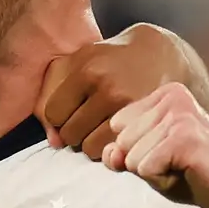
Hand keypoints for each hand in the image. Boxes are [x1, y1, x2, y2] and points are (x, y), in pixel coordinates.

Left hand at [41, 23, 208, 155]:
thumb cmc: (108, 61)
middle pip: (69, 134)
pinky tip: (114, 131)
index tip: (71, 108)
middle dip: (74, 129)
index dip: (58, 115)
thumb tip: (54, 142)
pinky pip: (111, 151)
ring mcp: (128, 107)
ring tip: (100, 124)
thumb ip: (50, 95)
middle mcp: (108, 87)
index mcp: (87, 68)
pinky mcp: (143, 123)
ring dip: (90, 141)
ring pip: (88, 147)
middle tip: (88, 117)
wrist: (158, 56)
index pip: (53, 114)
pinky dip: (108, 147)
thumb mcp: (75, 63)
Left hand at [93, 80, 208, 207]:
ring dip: (155, 173)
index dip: (137, 150)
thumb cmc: (192, 175)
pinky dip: (161, 180)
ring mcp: (180, 115)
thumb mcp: (148, 161)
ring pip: (131, 156)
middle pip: (122, 140)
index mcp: (165, 94)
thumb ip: (121, 153)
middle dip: (144, 162)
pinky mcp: (184, 138)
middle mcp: (173, 97)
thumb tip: (110, 152)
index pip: (117, 125)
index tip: (169, 154)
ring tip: (184, 168)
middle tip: (178, 163)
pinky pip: (144, 168)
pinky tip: (188, 173)